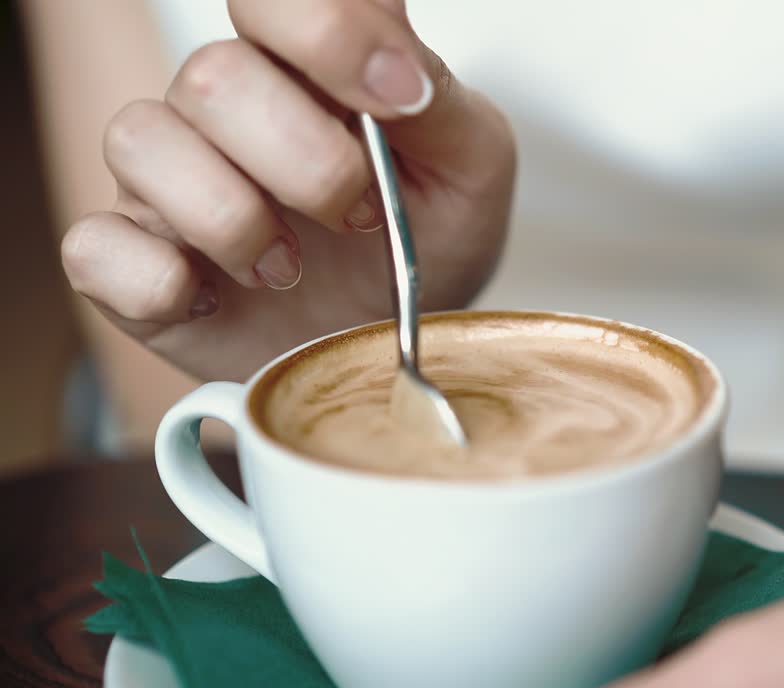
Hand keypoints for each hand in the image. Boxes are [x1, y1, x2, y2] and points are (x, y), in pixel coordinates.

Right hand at [61, 0, 513, 380]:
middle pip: (213, 76)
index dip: (325, 31)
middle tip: (361, 216)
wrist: (395, 345)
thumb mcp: (470, 169)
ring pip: (141, 141)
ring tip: (291, 267)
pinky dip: (160, 282)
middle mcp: (223, 109)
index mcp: (304, 67)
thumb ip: (441, 101)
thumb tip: (396, 66)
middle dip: (306, 160)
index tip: (395, 99)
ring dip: (233, 219)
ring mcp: (166, 180)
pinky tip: (216, 297)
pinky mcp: (128, 260)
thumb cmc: (426, 243)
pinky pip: (98, 247)